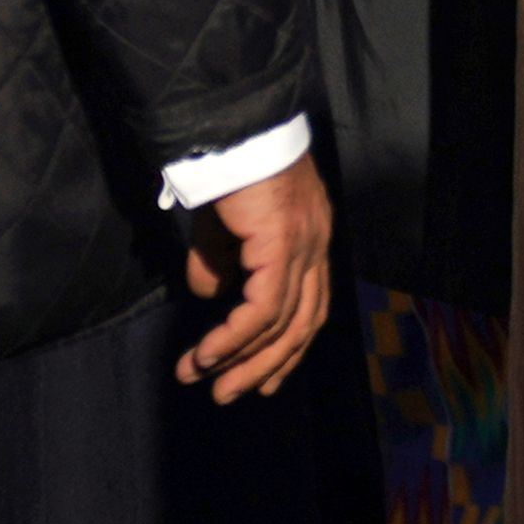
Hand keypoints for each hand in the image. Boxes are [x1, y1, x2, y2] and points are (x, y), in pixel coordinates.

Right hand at [178, 158, 333, 403]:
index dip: (288, 346)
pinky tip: (210, 354)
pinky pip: (263, 308)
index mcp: (311, 238)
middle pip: (301, 323)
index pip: (310, 306)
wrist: (232, 128)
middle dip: (264, 364)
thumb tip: (209, 297)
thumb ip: (219, 262)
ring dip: (241, 358)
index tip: (264, 379)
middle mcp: (316, 245)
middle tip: (229, 394)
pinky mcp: (283, 244)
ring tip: (206, 380)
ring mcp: (305, 245)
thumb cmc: (228, 168)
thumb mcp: (221, 225)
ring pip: (281, 321)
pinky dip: (235, 337)